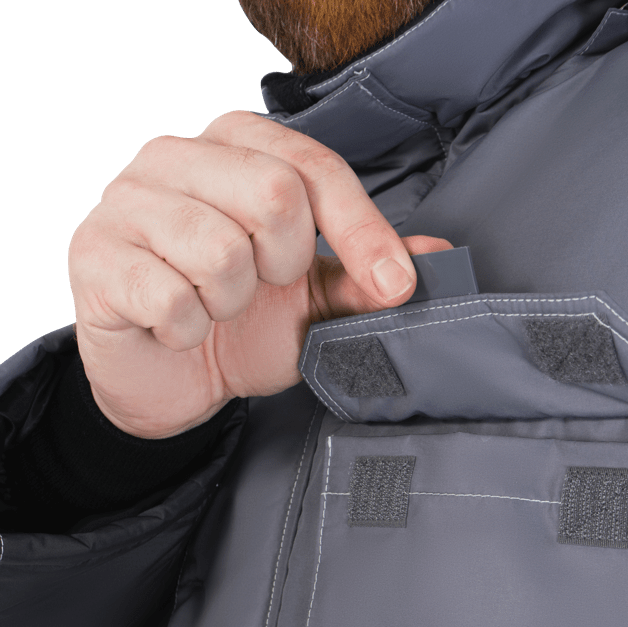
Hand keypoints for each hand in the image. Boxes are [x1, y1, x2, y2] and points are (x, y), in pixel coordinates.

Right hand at [68, 110, 450, 437]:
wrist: (168, 382)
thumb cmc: (237, 328)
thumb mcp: (312, 303)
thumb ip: (364, 276)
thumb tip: (435, 258)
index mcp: (233, 146)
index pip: (312, 167)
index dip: (362, 230)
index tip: (395, 286)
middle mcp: (174, 156)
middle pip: (272, 194)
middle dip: (286, 265)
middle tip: (265, 290)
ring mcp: (126, 202)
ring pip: (218, 250)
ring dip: (231, 304)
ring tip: (215, 309)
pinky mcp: (94, 256)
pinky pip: (168, 297)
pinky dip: (188, 330)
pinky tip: (178, 328)